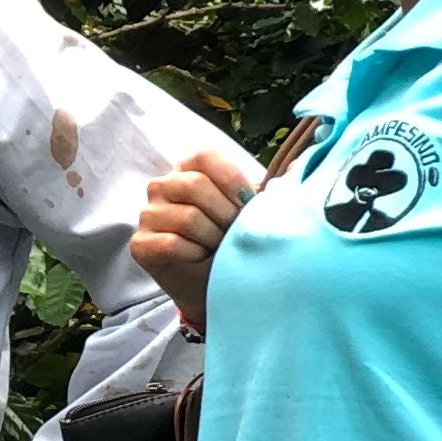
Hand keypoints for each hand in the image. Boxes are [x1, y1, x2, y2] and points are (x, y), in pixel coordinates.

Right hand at [131, 148, 254, 332]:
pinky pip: (170, 243)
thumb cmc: (229, 241)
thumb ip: (268, 188)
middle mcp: (162, 186)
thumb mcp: (249, 210)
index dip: (232, 181)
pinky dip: (194, 253)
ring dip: (212, 237)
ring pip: (186, 217)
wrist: (212, 283)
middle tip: (232, 233)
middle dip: (225, 213)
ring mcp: (147, 215)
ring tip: (218, 247)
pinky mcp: (139, 244)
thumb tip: (301, 169)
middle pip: (194, 186)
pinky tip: (200, 258)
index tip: (247, 204)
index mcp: (188, 169)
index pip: (206, 157)